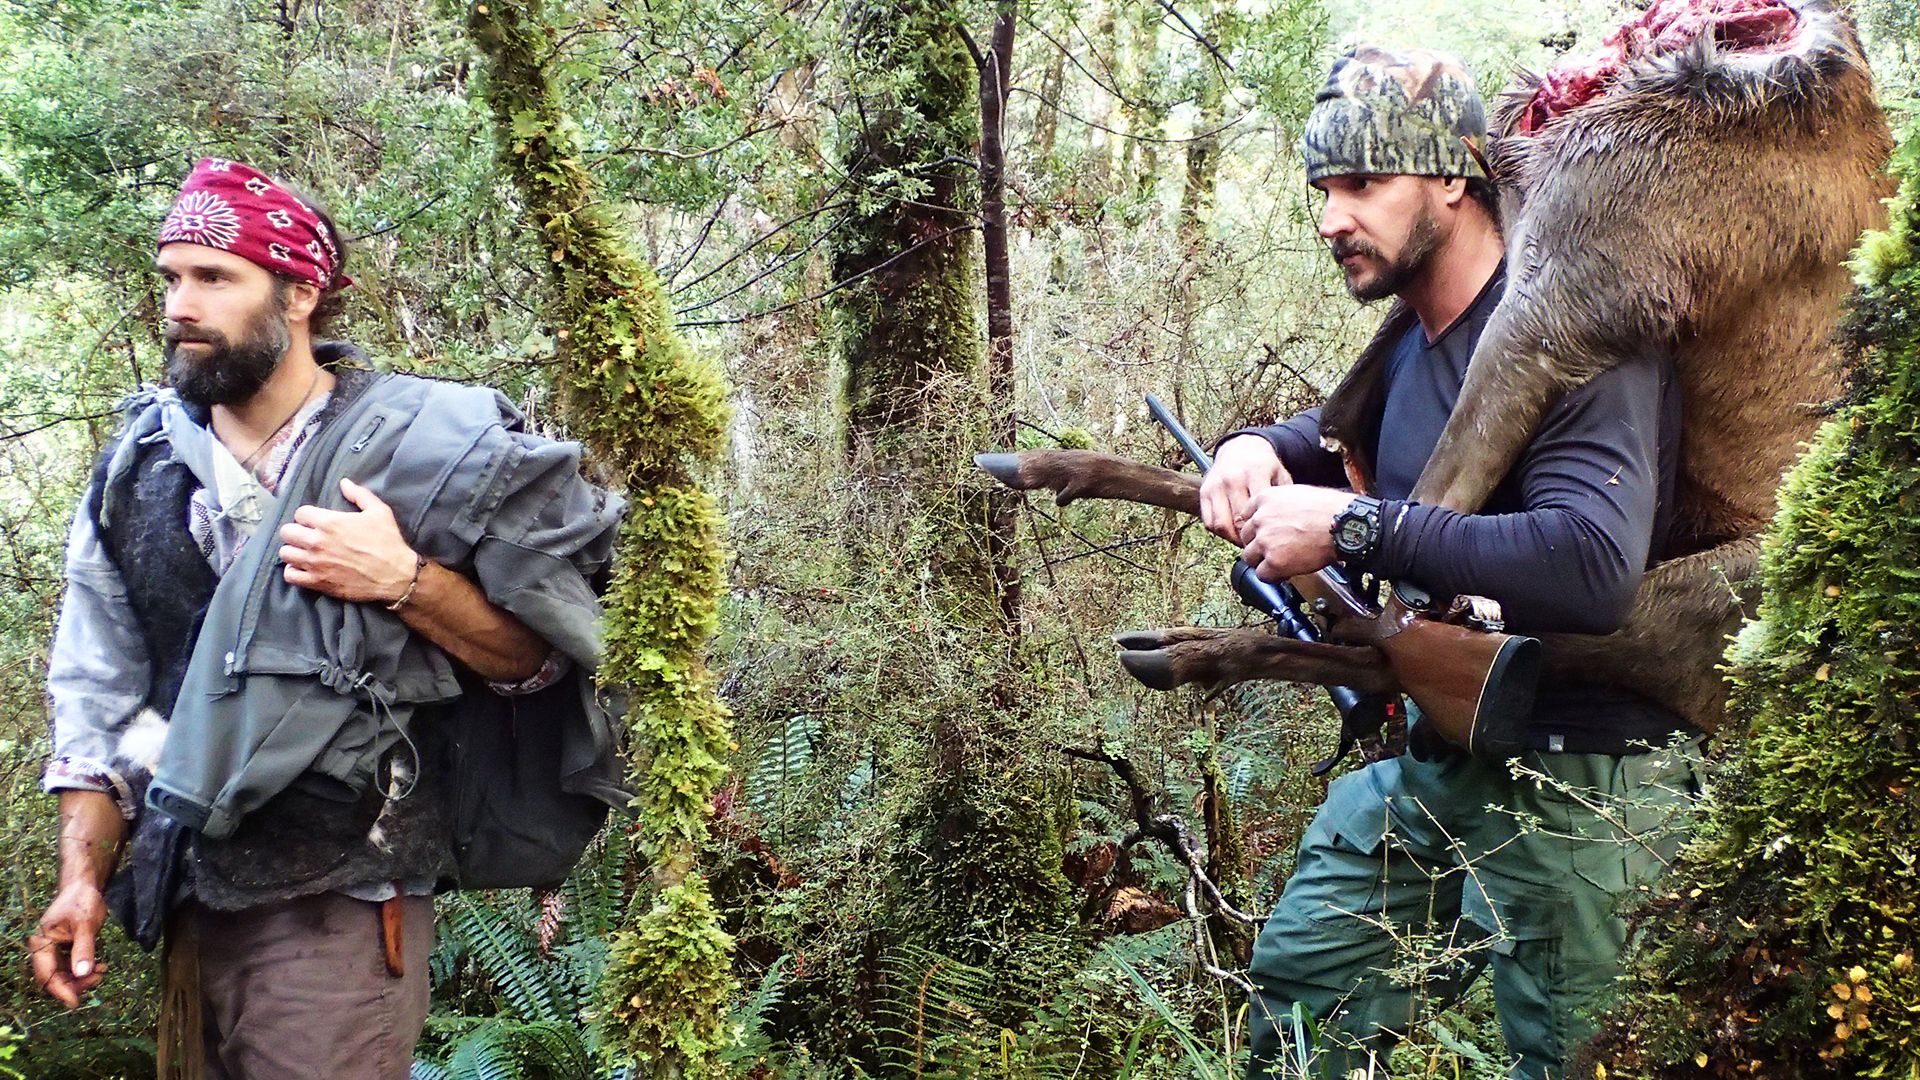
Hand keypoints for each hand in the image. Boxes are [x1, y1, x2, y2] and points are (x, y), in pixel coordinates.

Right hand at [29, 882, 107, 1007]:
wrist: (85, 887)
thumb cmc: (82, 901)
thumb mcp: (86, 924)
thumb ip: (84, 948)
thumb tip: (82, 973)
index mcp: (41, 943)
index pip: (46, 975)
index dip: (60, 990)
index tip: (75, 1002)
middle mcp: (44, 949)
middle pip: (55, 978)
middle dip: (75, 984)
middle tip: (98, 978)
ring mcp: (54, 950)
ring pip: (64, 975)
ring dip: (81, 978)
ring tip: (102, 971)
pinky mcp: (65, 949)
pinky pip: (71, 967)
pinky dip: (84, 971)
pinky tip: (100, 967)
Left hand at [279, 477, 418, 603]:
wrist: (396, 575)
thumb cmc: (388, 542)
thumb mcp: (379, 511)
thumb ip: (359, 494)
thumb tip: (344, 483)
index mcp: (329, 522)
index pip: (300, 513)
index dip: (308, 516)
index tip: (316, 521)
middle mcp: (317, 542)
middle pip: (287, 532)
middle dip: (296, 531)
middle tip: (307, 536)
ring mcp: (315, 563)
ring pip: (285, 553)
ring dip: (294, 551)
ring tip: (304, 552)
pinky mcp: (317, 582)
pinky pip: (290, 575)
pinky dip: (294, 571)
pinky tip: (304, 568)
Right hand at [1200, 435, 1291, 542]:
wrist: (1241, 448)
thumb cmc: (1264, 467)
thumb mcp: (1280, 474)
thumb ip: (1284, 497)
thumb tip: (1290, 526)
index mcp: (1255, 473)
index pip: (1258, 511)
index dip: (1264, 530)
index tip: (1272, 539)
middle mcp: (1233, 478)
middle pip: (1239, 520)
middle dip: (1249, 538)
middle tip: (1259, 545)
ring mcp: (1216, 485)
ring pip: (1221, 524)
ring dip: (1233, 538)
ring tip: (1245, 542)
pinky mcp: (1204, 492)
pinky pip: (1209, 522)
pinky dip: (1220, 532)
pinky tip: (1233, 532)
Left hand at [1237, 484, 1351, 581]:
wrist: (1343, 524)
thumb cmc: (1328, 509)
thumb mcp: (1296, 494)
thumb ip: (1277, 505)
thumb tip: (1272, 516)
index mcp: (1264, 499)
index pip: (1245, 517)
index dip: (1256, 529)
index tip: (1263, 535)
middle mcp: (1260, 519)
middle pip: (1245, 538)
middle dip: (1258, 545)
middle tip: (1274, 550)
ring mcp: (1265, 540)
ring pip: (1250, 557)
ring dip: (1263, 562)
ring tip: (1281, 561)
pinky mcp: (1274, 561)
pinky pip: (1262, 574)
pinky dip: (1273, 576)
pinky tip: (1285, 571)